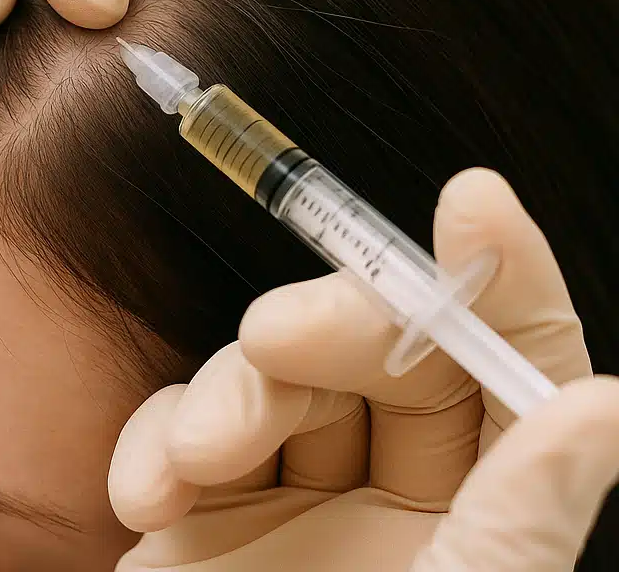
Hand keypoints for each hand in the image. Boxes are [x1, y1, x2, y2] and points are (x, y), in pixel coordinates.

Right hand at [110, 169, 618, 570]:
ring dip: (226, 398)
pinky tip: (144, 499)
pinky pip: (182, 421)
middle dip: (327, 328)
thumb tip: (611, 403)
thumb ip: (527, 515)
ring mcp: (293, 487)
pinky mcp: (204, 496)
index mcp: (477, 508)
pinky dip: (157, 441)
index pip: (512, 366)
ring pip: (274, 373)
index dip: (500, 278)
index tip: (475, 201)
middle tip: (274, 341)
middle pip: (379, 349)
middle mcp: (392, 485)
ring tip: (194, 464)